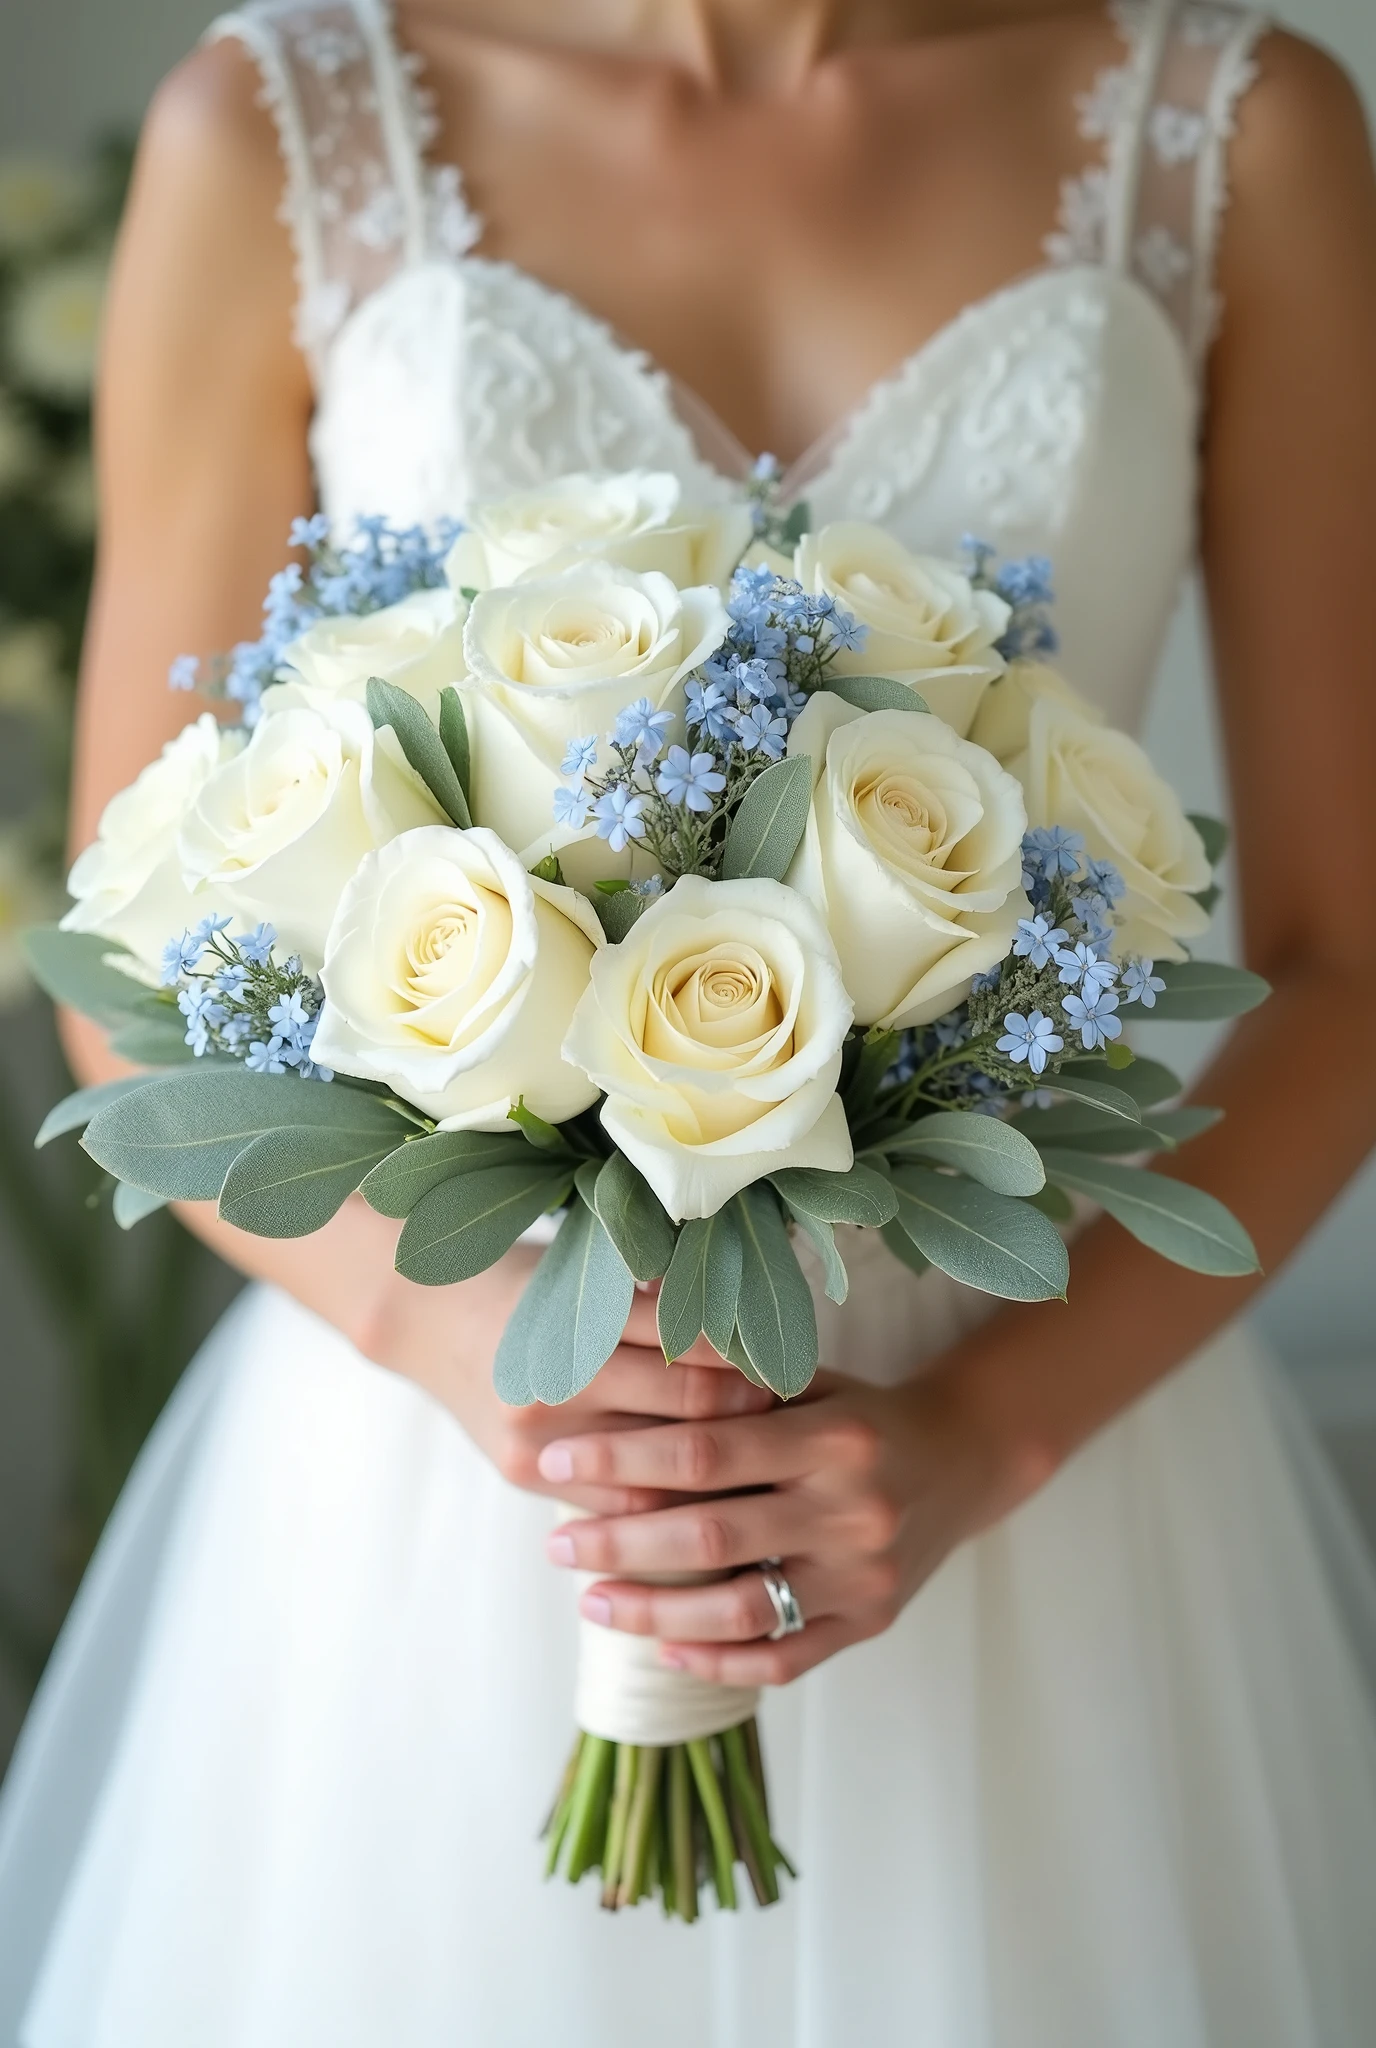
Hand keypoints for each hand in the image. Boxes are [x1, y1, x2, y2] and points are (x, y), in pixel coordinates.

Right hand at [364, 1242, 773, 1515]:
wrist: (432, 1316)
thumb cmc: (530, 1284)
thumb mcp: (589, 1272)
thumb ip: (659, 1295)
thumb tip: (751, 1310)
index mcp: (580, 1324)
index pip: (692, 1350)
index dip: (749, 1359)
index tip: (789, 1360)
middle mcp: (557, 1387)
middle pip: (685, 1411)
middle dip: (746, 1413)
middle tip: (786, 1415)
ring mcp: (538, 1442)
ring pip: (655, 1474)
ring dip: (713, 1471)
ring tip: (761, 1460)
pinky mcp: (525, 1477)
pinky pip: (616, 1508)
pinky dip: (665, 1506)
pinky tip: (707, 1498)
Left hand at [536, 1364, 1053, 1682]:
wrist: (966, 1458)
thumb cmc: (863, 1411)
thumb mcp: (809, 1379)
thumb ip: (730, 1378)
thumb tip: (628, 1346)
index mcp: (831, 1436)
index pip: (706, 1450)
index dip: (623, 1459)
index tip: (557, 1460)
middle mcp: (851, 1508)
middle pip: (711, 1536)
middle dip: (620, 1543)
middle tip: (555, 1544)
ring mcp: (862, 1576)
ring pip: (740, 1611)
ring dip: (654, 1614)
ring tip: (592, 1601)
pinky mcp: (871, 1623)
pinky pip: (783, 1659)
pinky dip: (717, 1661)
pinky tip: (663, 1648)